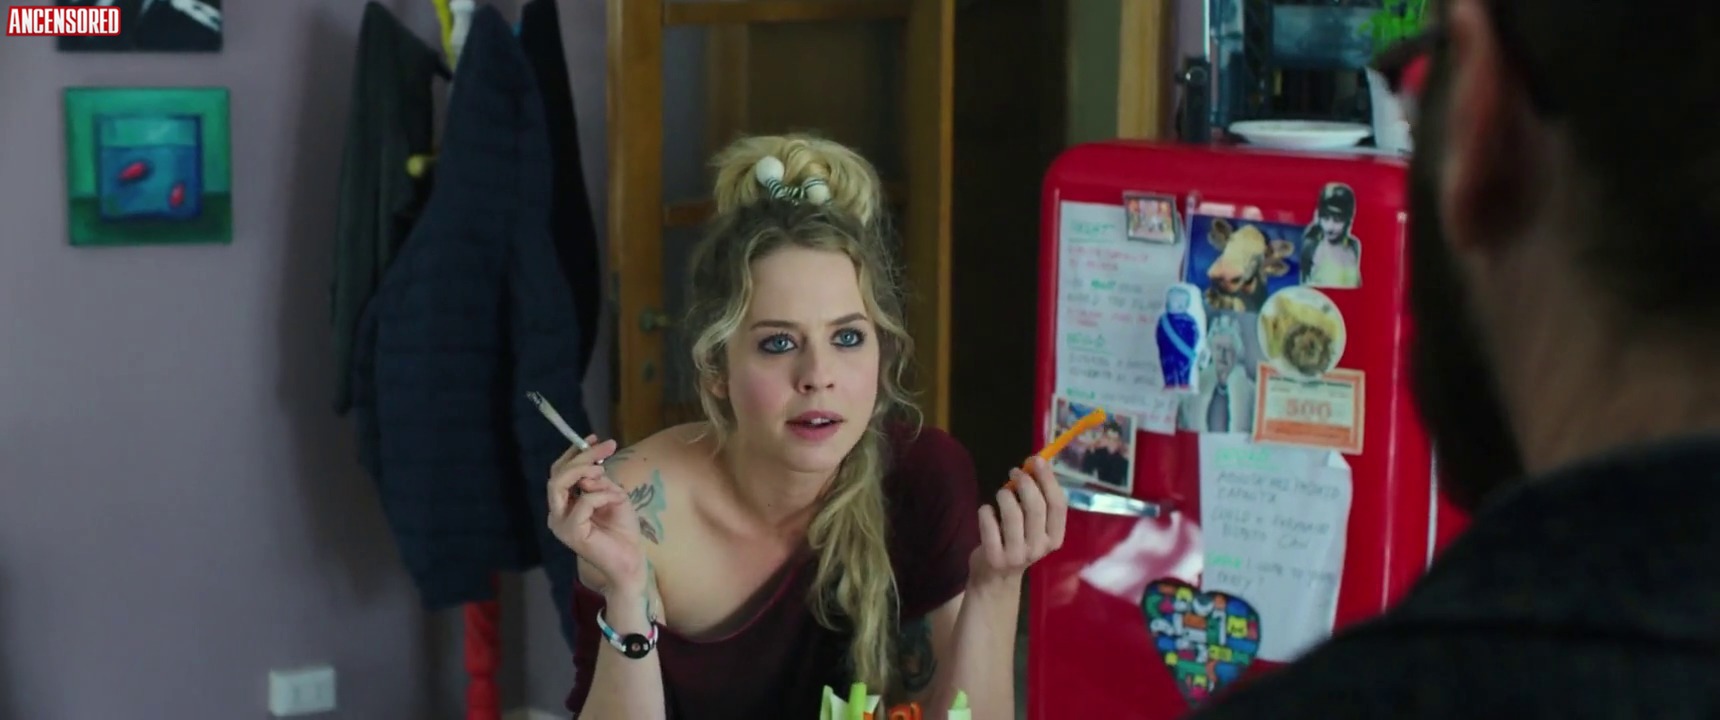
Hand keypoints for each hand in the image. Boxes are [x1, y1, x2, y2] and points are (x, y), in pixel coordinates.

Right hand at [547, 436, 646, 596]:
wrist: (631, 561)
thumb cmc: (622, 531)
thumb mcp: (613, 496)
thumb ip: (600, 481)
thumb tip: (592, 467)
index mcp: (565, 504)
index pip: (560, 472)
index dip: (575, 453)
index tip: (595, 439)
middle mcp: (557, 513)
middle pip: (557, 475)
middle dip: (581, 457)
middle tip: (606, 447)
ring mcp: (561, 523)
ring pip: (559, 484)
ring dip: (584, 471)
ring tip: (604, 471)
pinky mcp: (571, 532)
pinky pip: (584, 502)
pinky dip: (603, 495)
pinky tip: (618, 499)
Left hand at [971, 457, 1067, 587]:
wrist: (995, 579)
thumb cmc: (1016, 542)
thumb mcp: (1033, 525)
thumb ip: (1037, 499)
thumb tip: (1035, 464)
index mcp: (1055, 538)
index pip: (1058, 504)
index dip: (1048, 479)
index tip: (1037, 460)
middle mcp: (1040, 548)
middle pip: (1036, 507)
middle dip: (1025, 483)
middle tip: (1015, 471)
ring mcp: (1018, 555)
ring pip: (1013, 514)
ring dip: (1005, 495)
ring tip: (1001, 493)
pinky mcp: (995, 558)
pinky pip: (989, 524)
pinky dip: (986, 511)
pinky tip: (986, 512)